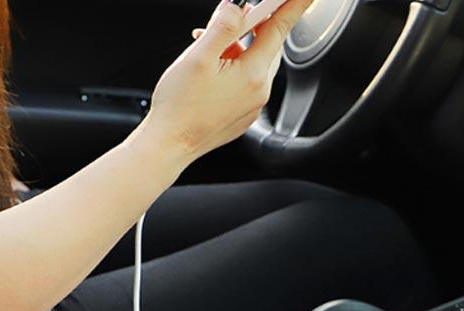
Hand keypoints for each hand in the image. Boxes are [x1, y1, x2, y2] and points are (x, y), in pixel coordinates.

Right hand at [143, 0, 313, 165]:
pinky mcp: (242, 115)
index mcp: (252, 75)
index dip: (293, 6)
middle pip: (267, 46)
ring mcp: (252, 106)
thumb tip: (237, 7)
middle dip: (252, 26)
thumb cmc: (180, 106)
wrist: (170, 144)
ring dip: (237, 48)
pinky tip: (211, 69)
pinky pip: (246, 83)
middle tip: (232, 16)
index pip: (279, 29)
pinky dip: (234, 68)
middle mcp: (258, 93)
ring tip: (208, 47)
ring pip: (254, 64)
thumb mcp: (198, 57)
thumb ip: (222, 28)